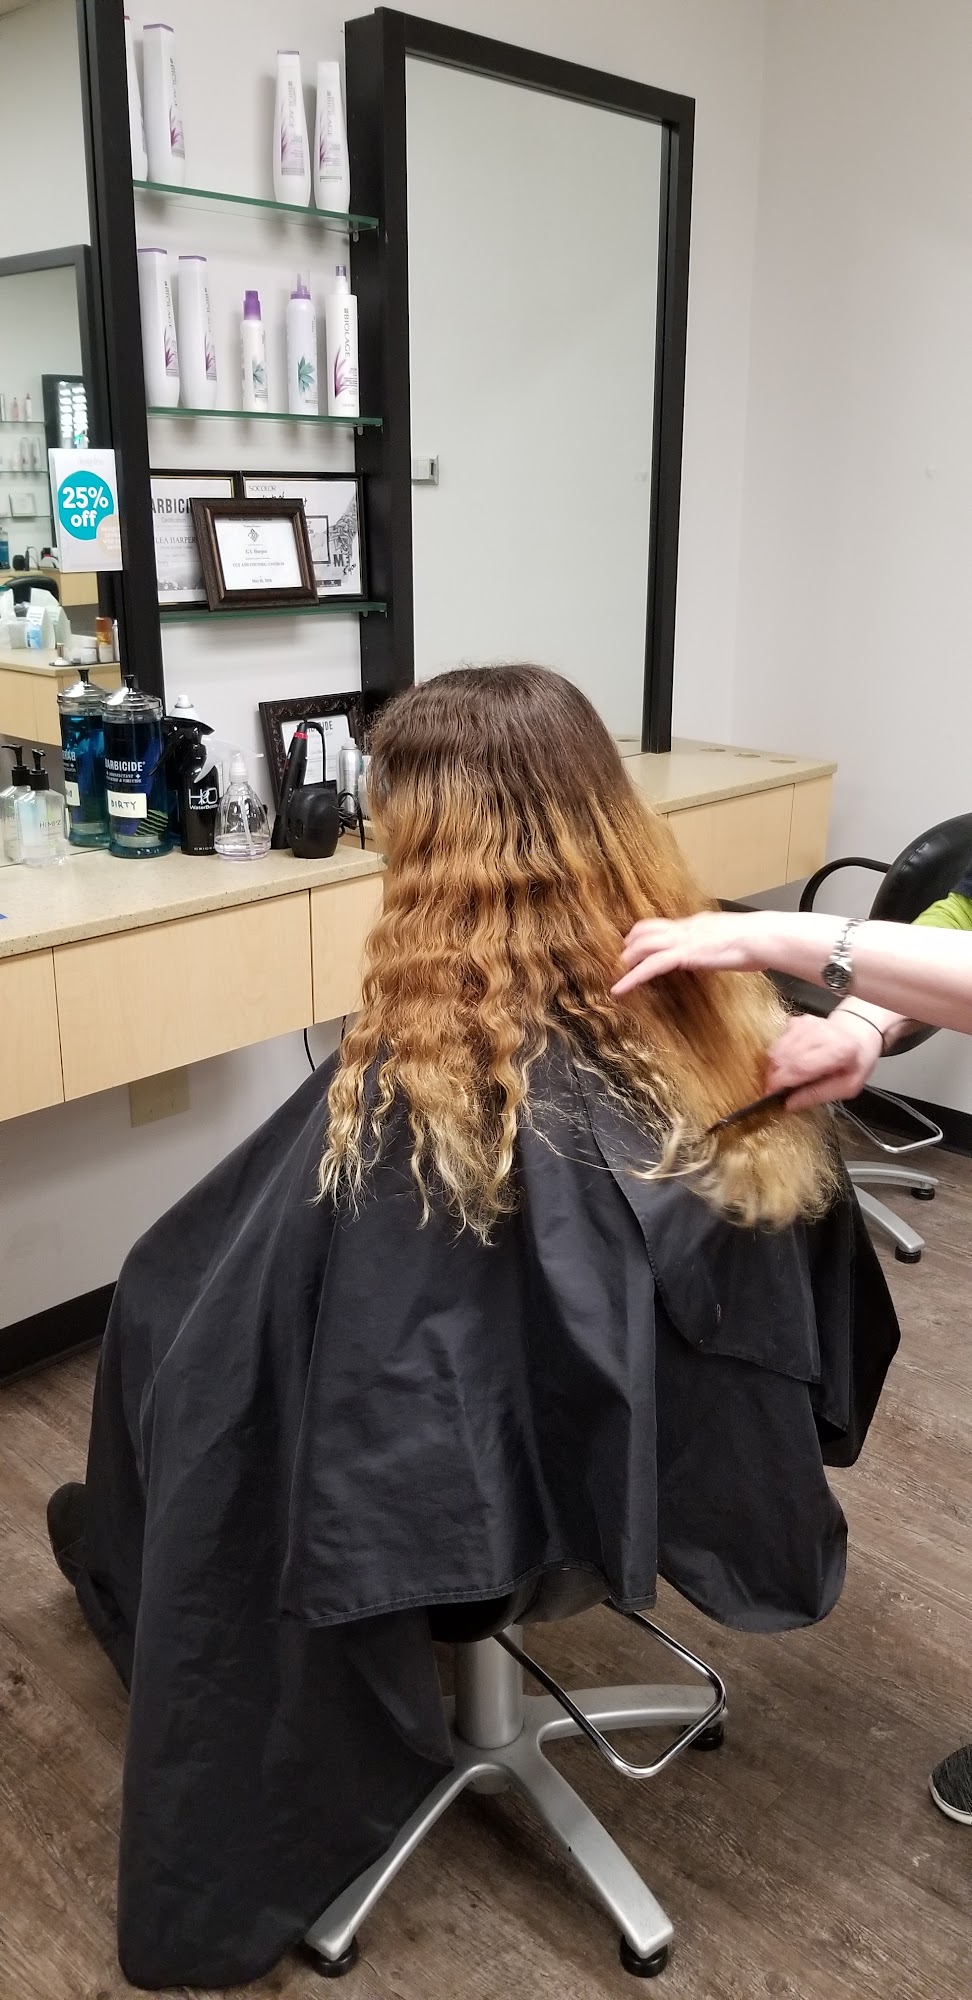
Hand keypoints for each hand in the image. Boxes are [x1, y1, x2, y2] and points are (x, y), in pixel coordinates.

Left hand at [612, 911, 777, 996]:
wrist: (762, 938)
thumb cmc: (755, 941)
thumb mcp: (728, 940)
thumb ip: (713, 945)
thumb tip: (708, 954)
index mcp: (695, 923)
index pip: (660, 925)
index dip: (642, 936)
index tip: (633, 947)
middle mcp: (684, 928)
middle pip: (644, 931)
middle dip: (629, 947)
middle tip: (620, 964)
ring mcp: (683, 940)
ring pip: (642, 946)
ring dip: (626, 962)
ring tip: (616, 977)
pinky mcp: (684, 954)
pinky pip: (650, 966)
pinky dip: (632, 977)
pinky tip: (620, 988)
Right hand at [765, 1010, 882, 1111]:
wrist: (858, 1034)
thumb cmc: (855, 1063)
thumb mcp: (847, 1087)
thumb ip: (818, 1095)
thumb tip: (789, 1104)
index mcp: (839, 1050)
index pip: (800, 1066)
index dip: (780, 1082)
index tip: (769, 1096)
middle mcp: (820, 1033)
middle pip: (783, 1057)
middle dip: (773, 1077)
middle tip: (773, 1092)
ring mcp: (806, 1024)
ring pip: (776, 1050)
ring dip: (773, 1068)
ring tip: (781, 1080)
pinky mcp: (797, 1021)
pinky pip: (777, 1043)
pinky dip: (778, 1057)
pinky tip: (789, 1064)